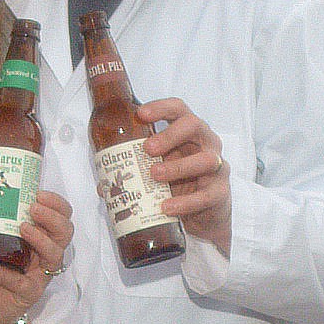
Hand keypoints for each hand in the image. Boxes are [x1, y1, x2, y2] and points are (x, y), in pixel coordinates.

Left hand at [0, 188, 72, 323]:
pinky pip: (23, 283)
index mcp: (40, 237)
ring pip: (55, 255)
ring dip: (41, 239)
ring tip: (23, 228)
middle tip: (33, 208)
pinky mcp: (29, 293)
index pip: (61, 216)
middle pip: (65, 232)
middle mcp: (45, 254)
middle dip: (52, 217)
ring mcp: (40, 275)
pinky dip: (6, 274)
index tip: (38, 193)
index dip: (55, 204)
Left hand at [136, 98, 233, 250]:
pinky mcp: (220, 193)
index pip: (179, 109)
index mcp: (188, 133)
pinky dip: (186, 202)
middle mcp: (206, 144)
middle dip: (170, 135)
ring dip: (178, 167)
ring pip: (204, 160)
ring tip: (154, 175)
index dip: (161, 108)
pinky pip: (207, 195)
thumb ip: (134, 173)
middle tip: (148, 149)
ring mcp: (217, 167)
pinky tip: (167, 207)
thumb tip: (103, 187)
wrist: (205, 215)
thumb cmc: (180, 183)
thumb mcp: (158, 171)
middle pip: (194, 126)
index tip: (140, 114)